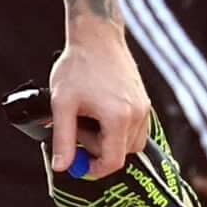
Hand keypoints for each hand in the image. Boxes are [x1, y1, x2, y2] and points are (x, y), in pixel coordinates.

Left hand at [47, 17, 152, 183]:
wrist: (97, 36)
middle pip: (122, 153)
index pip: (113, 162)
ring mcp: (144, 107)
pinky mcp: (144, 101)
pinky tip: (99, 111)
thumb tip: (62, 167)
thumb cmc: (78, 66)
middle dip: (97, 149)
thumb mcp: (62, 104)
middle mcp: (137, 114)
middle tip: (77, 128)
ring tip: (88, 118)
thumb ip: (63, 139)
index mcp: (118, 118)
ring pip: (130, 142)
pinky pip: (135, 128)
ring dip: (108, 139)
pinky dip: (118, 129)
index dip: (94, 170)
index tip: (78, 165)